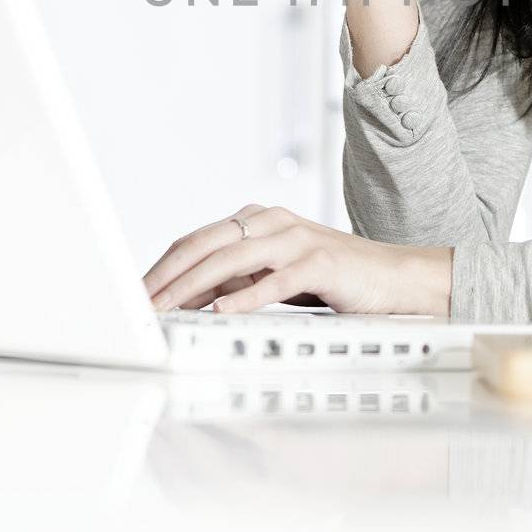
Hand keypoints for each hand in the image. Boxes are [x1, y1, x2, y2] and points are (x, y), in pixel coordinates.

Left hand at [143, 203, 452, 317]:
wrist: (395, 278)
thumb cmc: (334, 278)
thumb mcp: (275, 275)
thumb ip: (235, 278)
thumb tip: (184, 296)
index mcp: (258, 220)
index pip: (196, 240)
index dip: (162, 266)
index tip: (136, 293)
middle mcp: (273, 222)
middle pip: (205, 243)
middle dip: (167, 275)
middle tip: (139, 303)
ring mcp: (297, 238)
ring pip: (232, 258)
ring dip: (193, 286)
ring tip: (166, 308)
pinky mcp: (321, 262)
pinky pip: (275, 280)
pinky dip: (245, 296)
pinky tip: (222, 311)